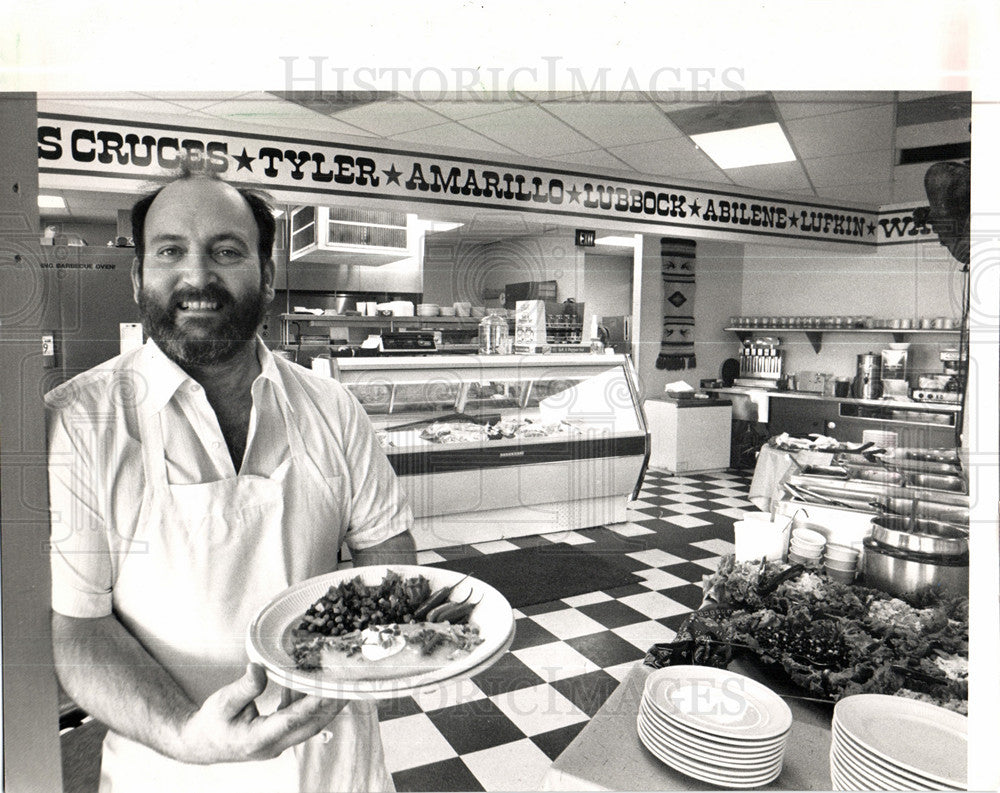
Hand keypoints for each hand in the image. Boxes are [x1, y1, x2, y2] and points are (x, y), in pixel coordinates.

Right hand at [177, 664, 346, 763]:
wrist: (200, 743)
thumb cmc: (210, 724)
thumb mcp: (222, 702)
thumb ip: (243, 688)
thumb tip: (259, 668)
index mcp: (258, 739)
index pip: (291, 720)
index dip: (313, 704)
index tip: (331, 689)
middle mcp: (273, 745)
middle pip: (310, 725)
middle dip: (331, 705)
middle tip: (349, 684)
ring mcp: (278, 742)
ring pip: (308, 723)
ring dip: (323, 703)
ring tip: (338, 680)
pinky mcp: (279, 735)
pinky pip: (300, 719)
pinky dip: (307, 701)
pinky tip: (308, 682)